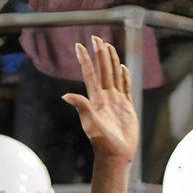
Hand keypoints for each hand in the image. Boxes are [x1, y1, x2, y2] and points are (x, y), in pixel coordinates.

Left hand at [61, 37, 138, 161]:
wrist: (115, 155)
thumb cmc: (102, 141)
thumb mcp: (90, 123)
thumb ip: (82, 107)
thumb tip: (65, 94)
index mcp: (96, 99)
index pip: (90, 74)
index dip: (85, 59)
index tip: (79, 45)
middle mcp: (105, 97)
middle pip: (102, 70)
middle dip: (99, 54)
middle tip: (95, 37)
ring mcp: (116, 101)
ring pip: (113, 75)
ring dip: (110, 60)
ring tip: (108, 46)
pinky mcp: (126, 107)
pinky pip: (126, 87)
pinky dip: (124, 76)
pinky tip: (122, 67)